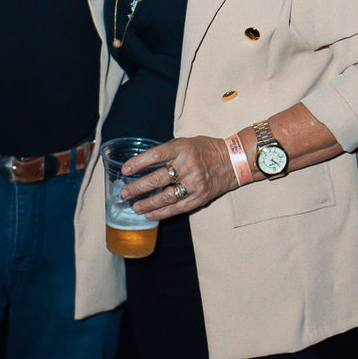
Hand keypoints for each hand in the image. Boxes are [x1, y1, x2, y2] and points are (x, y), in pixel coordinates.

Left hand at [120, 135, 237, 220]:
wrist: (233, 161)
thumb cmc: (205, 150)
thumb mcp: (186, 143)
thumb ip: (167, 152)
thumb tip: (143, 163)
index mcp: (182, 148)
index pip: (156, 155)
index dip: (138, 162)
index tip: (125, 169)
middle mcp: (188, 165)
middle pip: (158, 178)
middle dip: (138, 187)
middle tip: (124, 193)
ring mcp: (195, 183)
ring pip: (166, 196)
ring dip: (148, 203)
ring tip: (135, 207)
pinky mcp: (200, 197)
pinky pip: (177, 208)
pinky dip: (162, 213)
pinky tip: (150, 214)